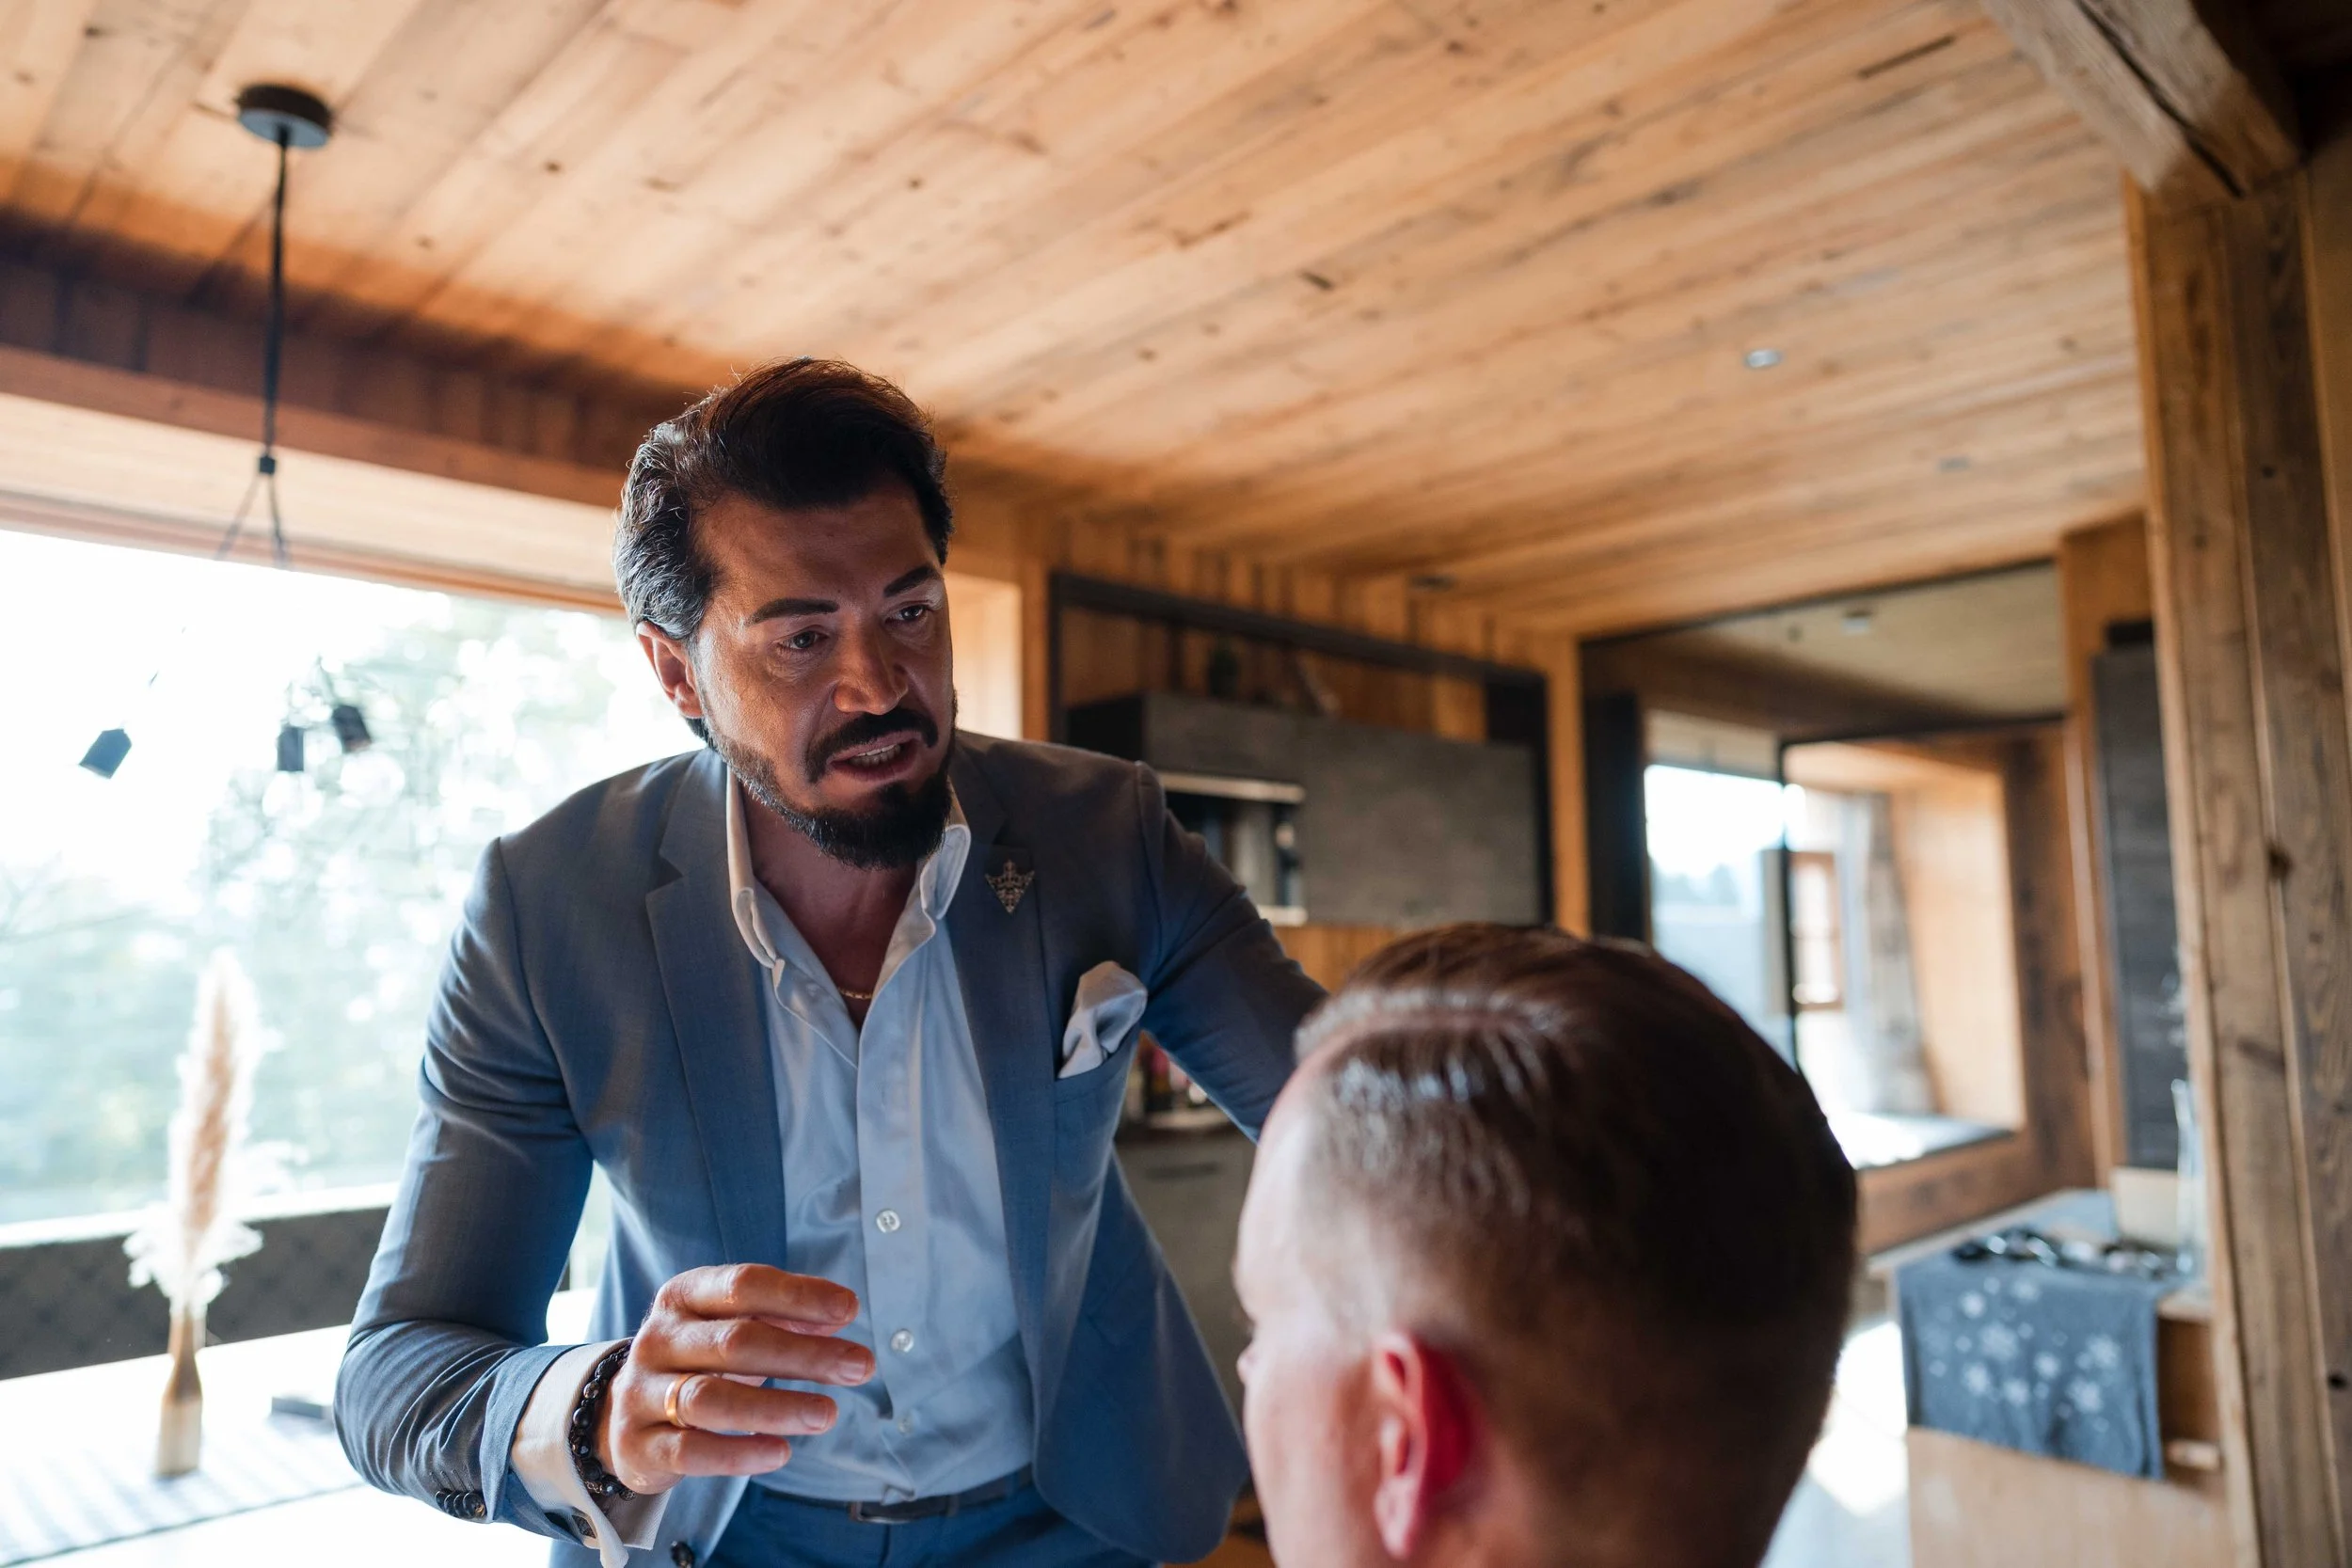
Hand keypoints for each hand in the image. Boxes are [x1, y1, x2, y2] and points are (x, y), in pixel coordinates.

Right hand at [603, 1264, 874, 1494]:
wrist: (621, 1414)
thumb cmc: (698, 1360)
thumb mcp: (731, 1325)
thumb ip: (783, 1316)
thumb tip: (841, 1315)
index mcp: (683, 1297)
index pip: (744, 1285)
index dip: (799, 1295)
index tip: (850, 1309)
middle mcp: (657, 1339)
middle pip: (735, 1342)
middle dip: (803, 1355)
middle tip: (860, 1366)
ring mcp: (641, 1393)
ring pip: (710, 1398)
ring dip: (777, 1407)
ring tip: (828, 1414)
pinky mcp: (638, 1445)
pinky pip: (689, 1451)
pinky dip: (738, 1453)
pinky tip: (781, 1452)